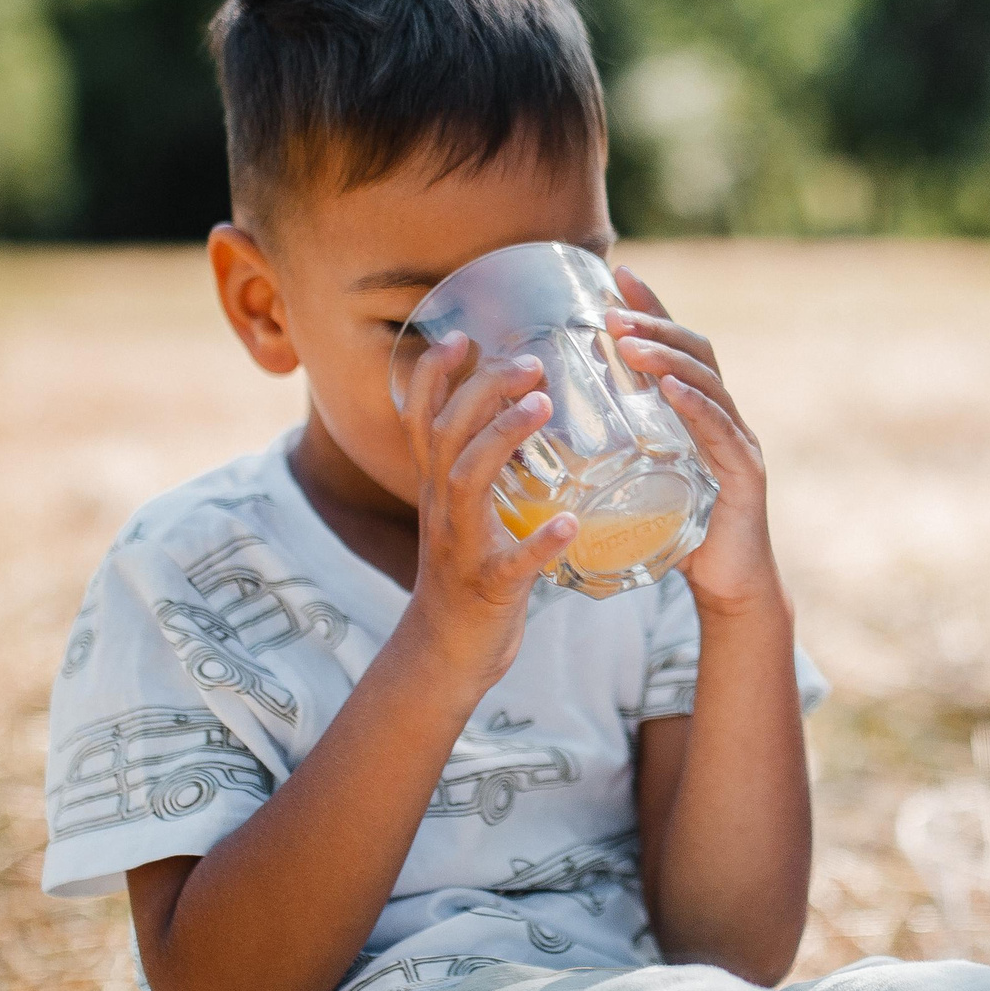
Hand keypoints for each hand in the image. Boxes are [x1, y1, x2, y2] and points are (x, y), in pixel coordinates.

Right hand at [395, 332, 579, 682]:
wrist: (444, 656)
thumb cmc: (466, 577)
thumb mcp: (463, 516)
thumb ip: (481, 471)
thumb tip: (515, 416)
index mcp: (437, 490)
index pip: (421, 420)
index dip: (432, 376)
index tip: (459, 335)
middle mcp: (441, 509)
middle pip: (446, 434)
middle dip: (482, 390)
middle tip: (529, 361)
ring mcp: (461, 548)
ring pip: (468, 481)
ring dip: (501, 439)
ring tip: (540, 407)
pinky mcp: (489, 588)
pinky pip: (512, 563)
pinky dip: (539, 542)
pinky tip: (568, 524)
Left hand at [607, 266, 779, 614]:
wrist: (728, 587)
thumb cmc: (678, 535)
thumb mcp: (639, 485)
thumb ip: (609, 457)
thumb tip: (541, 435)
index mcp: (698, 414)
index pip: (677, 346)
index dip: (652, 308)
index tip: (618, 274)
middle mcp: (724, 417)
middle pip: (695, 352)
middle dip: (655, 326)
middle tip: (611, 313)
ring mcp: (739, 443)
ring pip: (708, 384)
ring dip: (667, 360)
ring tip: (629, 345)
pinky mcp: (746, 477)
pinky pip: (722, 433)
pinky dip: (697, 408)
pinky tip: (671, 392)